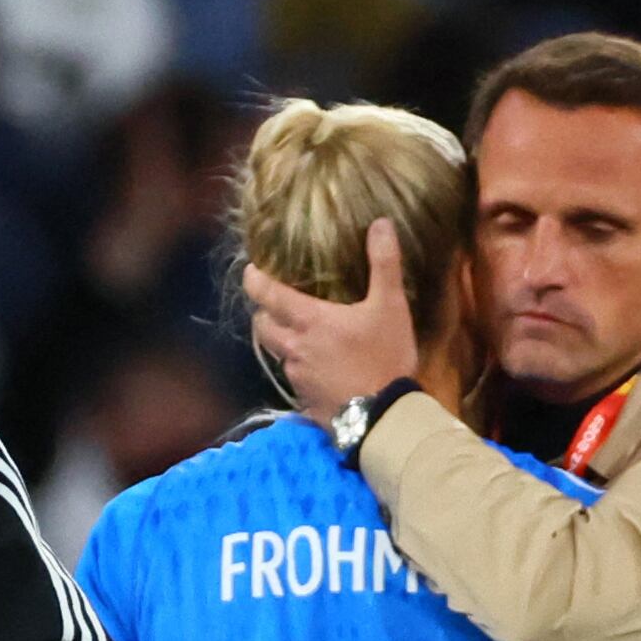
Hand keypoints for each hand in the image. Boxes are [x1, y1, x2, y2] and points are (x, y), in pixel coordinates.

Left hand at [240, 219, 419, 424]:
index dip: (254, 280)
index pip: (268, 296)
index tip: (250, 270)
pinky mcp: (304, 401)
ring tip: (293, 333)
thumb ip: (384, 264)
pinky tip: (314, 366)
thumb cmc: (384, 357)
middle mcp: (294, 348)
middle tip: (272, 304)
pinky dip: (297, 367)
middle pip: (262, 327)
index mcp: (308, 322)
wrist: (382, 417)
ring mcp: (296, 377)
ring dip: (279, 341)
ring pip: (276, 353)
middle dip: (263, 313)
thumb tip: (380, 223)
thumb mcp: (390, 306)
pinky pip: (292, 378)